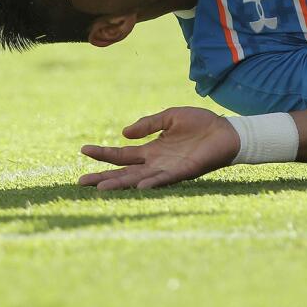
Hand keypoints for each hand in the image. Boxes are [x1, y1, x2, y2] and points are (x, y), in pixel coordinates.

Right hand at [79, 107, 240, 190]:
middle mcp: (156, 163)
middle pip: (124, 172)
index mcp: (151, 149)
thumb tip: (123, 133)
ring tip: (101, 189)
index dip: (103, 153)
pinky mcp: (184, 171)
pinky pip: (165, 179)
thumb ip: (148, 123)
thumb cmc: (200, 124)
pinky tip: (139, 186)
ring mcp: (168, 169)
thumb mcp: (169, 116)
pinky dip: (152, 183)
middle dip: (102, 177)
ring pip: (138, 179)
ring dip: (120, 184)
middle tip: (80, 182)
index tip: (83, 150)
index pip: (121, 154)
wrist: (226, 132)